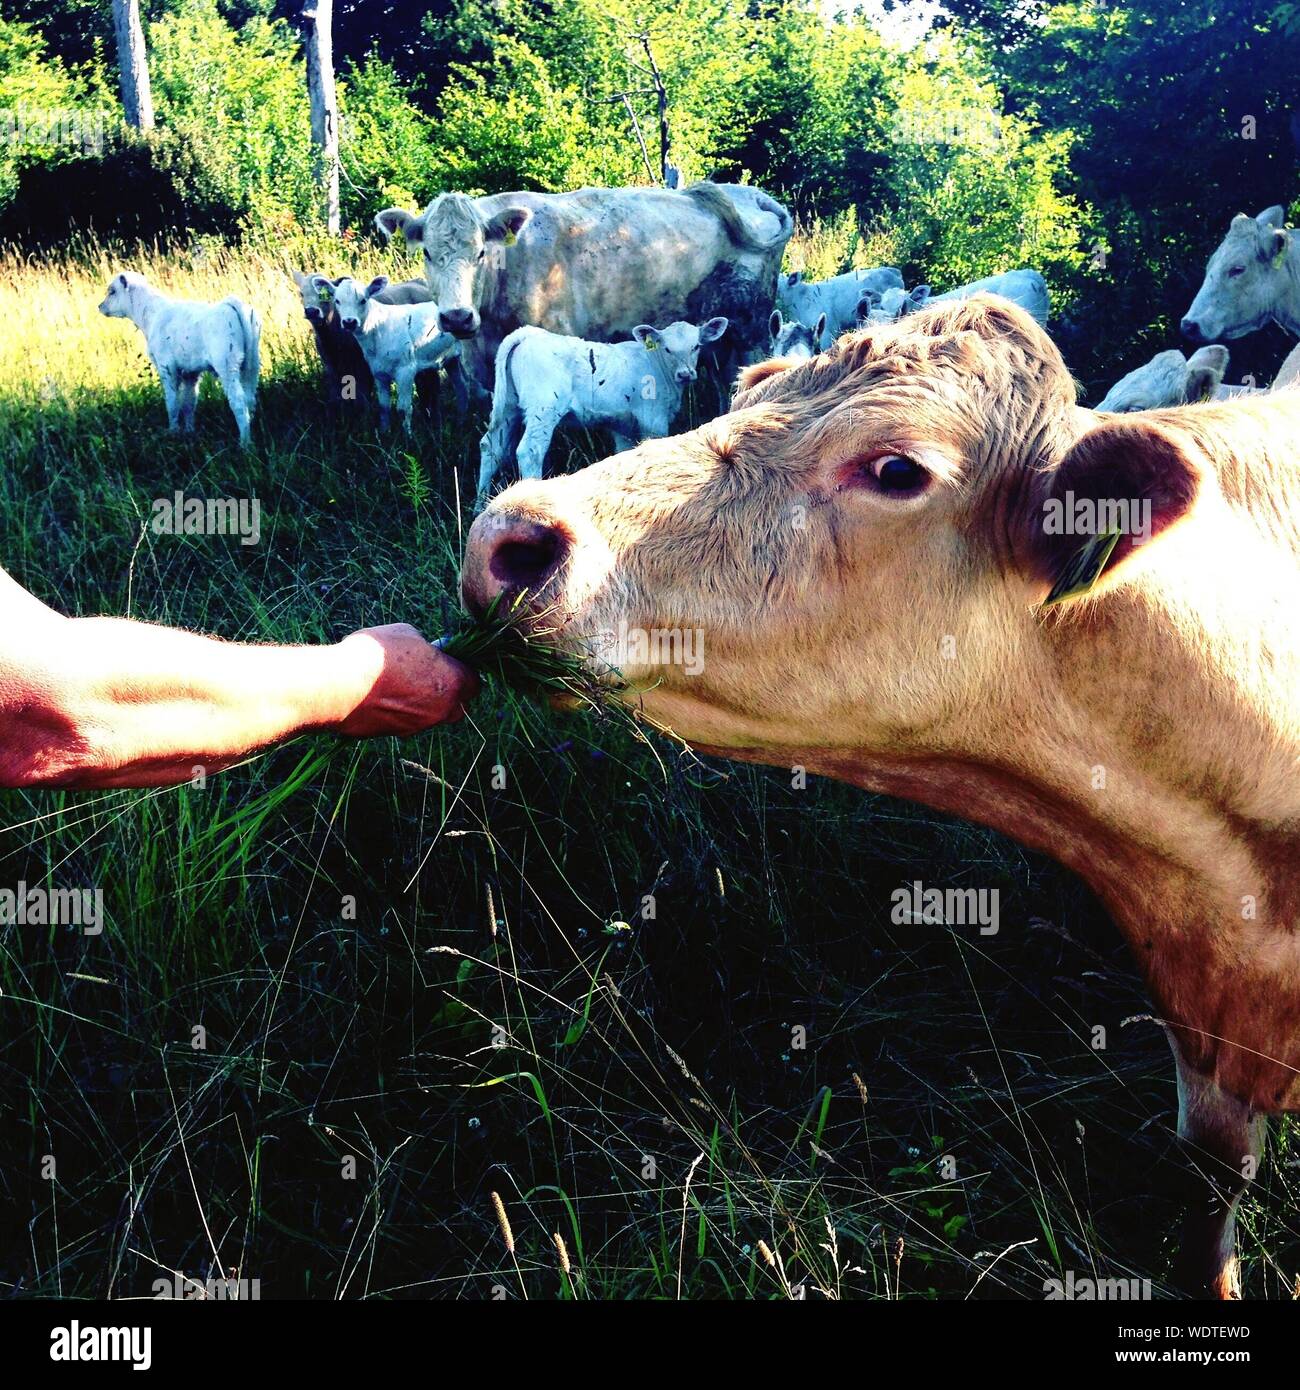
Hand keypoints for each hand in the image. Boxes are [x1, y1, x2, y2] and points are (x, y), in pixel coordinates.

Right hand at [333, 624, 478, 736]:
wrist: (337, 688)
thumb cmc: (374, 655)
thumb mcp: (407, 633)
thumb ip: (426, 646)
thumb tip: (426, 650)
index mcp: (452, 682)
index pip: (475, 682)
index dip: (463, 670)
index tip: (449, 660)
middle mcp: (440, 710)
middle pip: (458, 706)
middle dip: (449, 693)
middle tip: (429, 674)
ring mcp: (418, 726)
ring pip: (431, 716)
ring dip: (423, 703)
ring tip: (400, 682)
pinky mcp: (394, 734)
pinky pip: (407, 722)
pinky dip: (401, 711)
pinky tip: (381, 695)